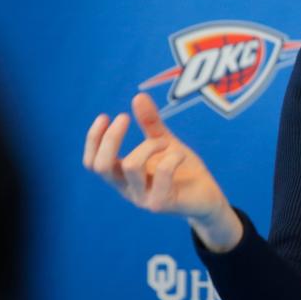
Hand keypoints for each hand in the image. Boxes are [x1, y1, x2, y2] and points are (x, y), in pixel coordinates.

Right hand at [82, 92, 242, 251]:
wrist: (208, 198)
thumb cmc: (183, 171)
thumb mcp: (165, 143)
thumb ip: (151, 124)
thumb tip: (138, 96)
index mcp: (123, 177)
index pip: (92, 162)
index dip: (93, 140)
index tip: (105, 116)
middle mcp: (128, 190)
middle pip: (101, 166)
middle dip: (110, 138)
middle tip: (124, 117)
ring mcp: (143, 199)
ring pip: (131, 166)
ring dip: (149, 145)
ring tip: (166, 142)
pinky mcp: (162, 203)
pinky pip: (162, 173)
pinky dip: (172, 156)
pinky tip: (181, 155)